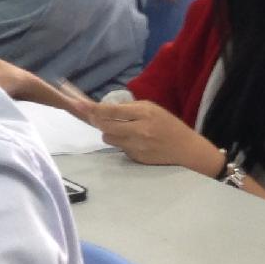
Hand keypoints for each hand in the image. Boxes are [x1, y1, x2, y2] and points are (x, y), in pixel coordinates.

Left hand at [78, 98, 217, 171]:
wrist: (187, 149)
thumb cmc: (168, 125)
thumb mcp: (151, 109)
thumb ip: (128, 109)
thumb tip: (103, 109)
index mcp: (144, 113)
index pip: (111, 111)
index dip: (92, 108)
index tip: (77, 104)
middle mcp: (139, 130)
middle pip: (105, 126)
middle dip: (97, 120)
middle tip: (95, 117)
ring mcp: (137, 147)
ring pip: (108, 138)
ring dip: (109, 132)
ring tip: (122, 129)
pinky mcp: (136, 159)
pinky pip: (119, 148)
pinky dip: (120, 142)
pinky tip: (133, 141)